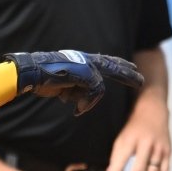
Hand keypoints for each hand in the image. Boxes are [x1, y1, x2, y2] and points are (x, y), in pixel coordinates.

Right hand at [4, 50, 144, 115]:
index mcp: (82, 60)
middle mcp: (85, 60)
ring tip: (76, 107)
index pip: (106, 61)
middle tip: (141, 80)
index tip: (133, 69)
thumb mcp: (63, 86)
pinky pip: (93, 90)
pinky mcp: (81, 73)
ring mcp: (84, 66)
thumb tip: (82, 103)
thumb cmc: (43, 79)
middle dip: (127, 73)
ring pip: (98, 86)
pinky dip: (86, 102)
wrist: (30, 73)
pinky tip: (77, 110)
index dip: (120, 65)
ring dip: (88, 101)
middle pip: (112, 65)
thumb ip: (76, 90)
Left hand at [105, 100, 171, 170]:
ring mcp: (160, 149)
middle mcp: (147, 144)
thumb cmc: (133, 129)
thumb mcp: (121, 139)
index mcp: (132, 138)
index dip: (117, 170)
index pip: (123, 156)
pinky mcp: (168, 153)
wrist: (152, 112)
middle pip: (140, 170)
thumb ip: (116, 158)